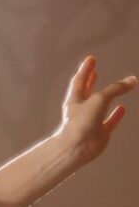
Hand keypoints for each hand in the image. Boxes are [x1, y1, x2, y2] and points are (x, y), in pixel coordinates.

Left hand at [56, 54, 135, 168]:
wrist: (77, 148)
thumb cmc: (81, 123)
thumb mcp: (99, 99)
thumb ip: (115, 89)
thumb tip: (131, 80)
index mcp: (75, 100)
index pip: (80, 80)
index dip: (86, 69)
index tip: (91, 58)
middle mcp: (81, 110)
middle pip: (86, 91)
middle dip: (90, 80)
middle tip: (95, 70)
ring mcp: (90, 121)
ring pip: (99, 106)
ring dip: (107, 97)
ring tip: (115, 88)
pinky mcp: (100, 133)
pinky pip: (110, 122)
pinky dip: (116, 115)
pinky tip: (123, 109)